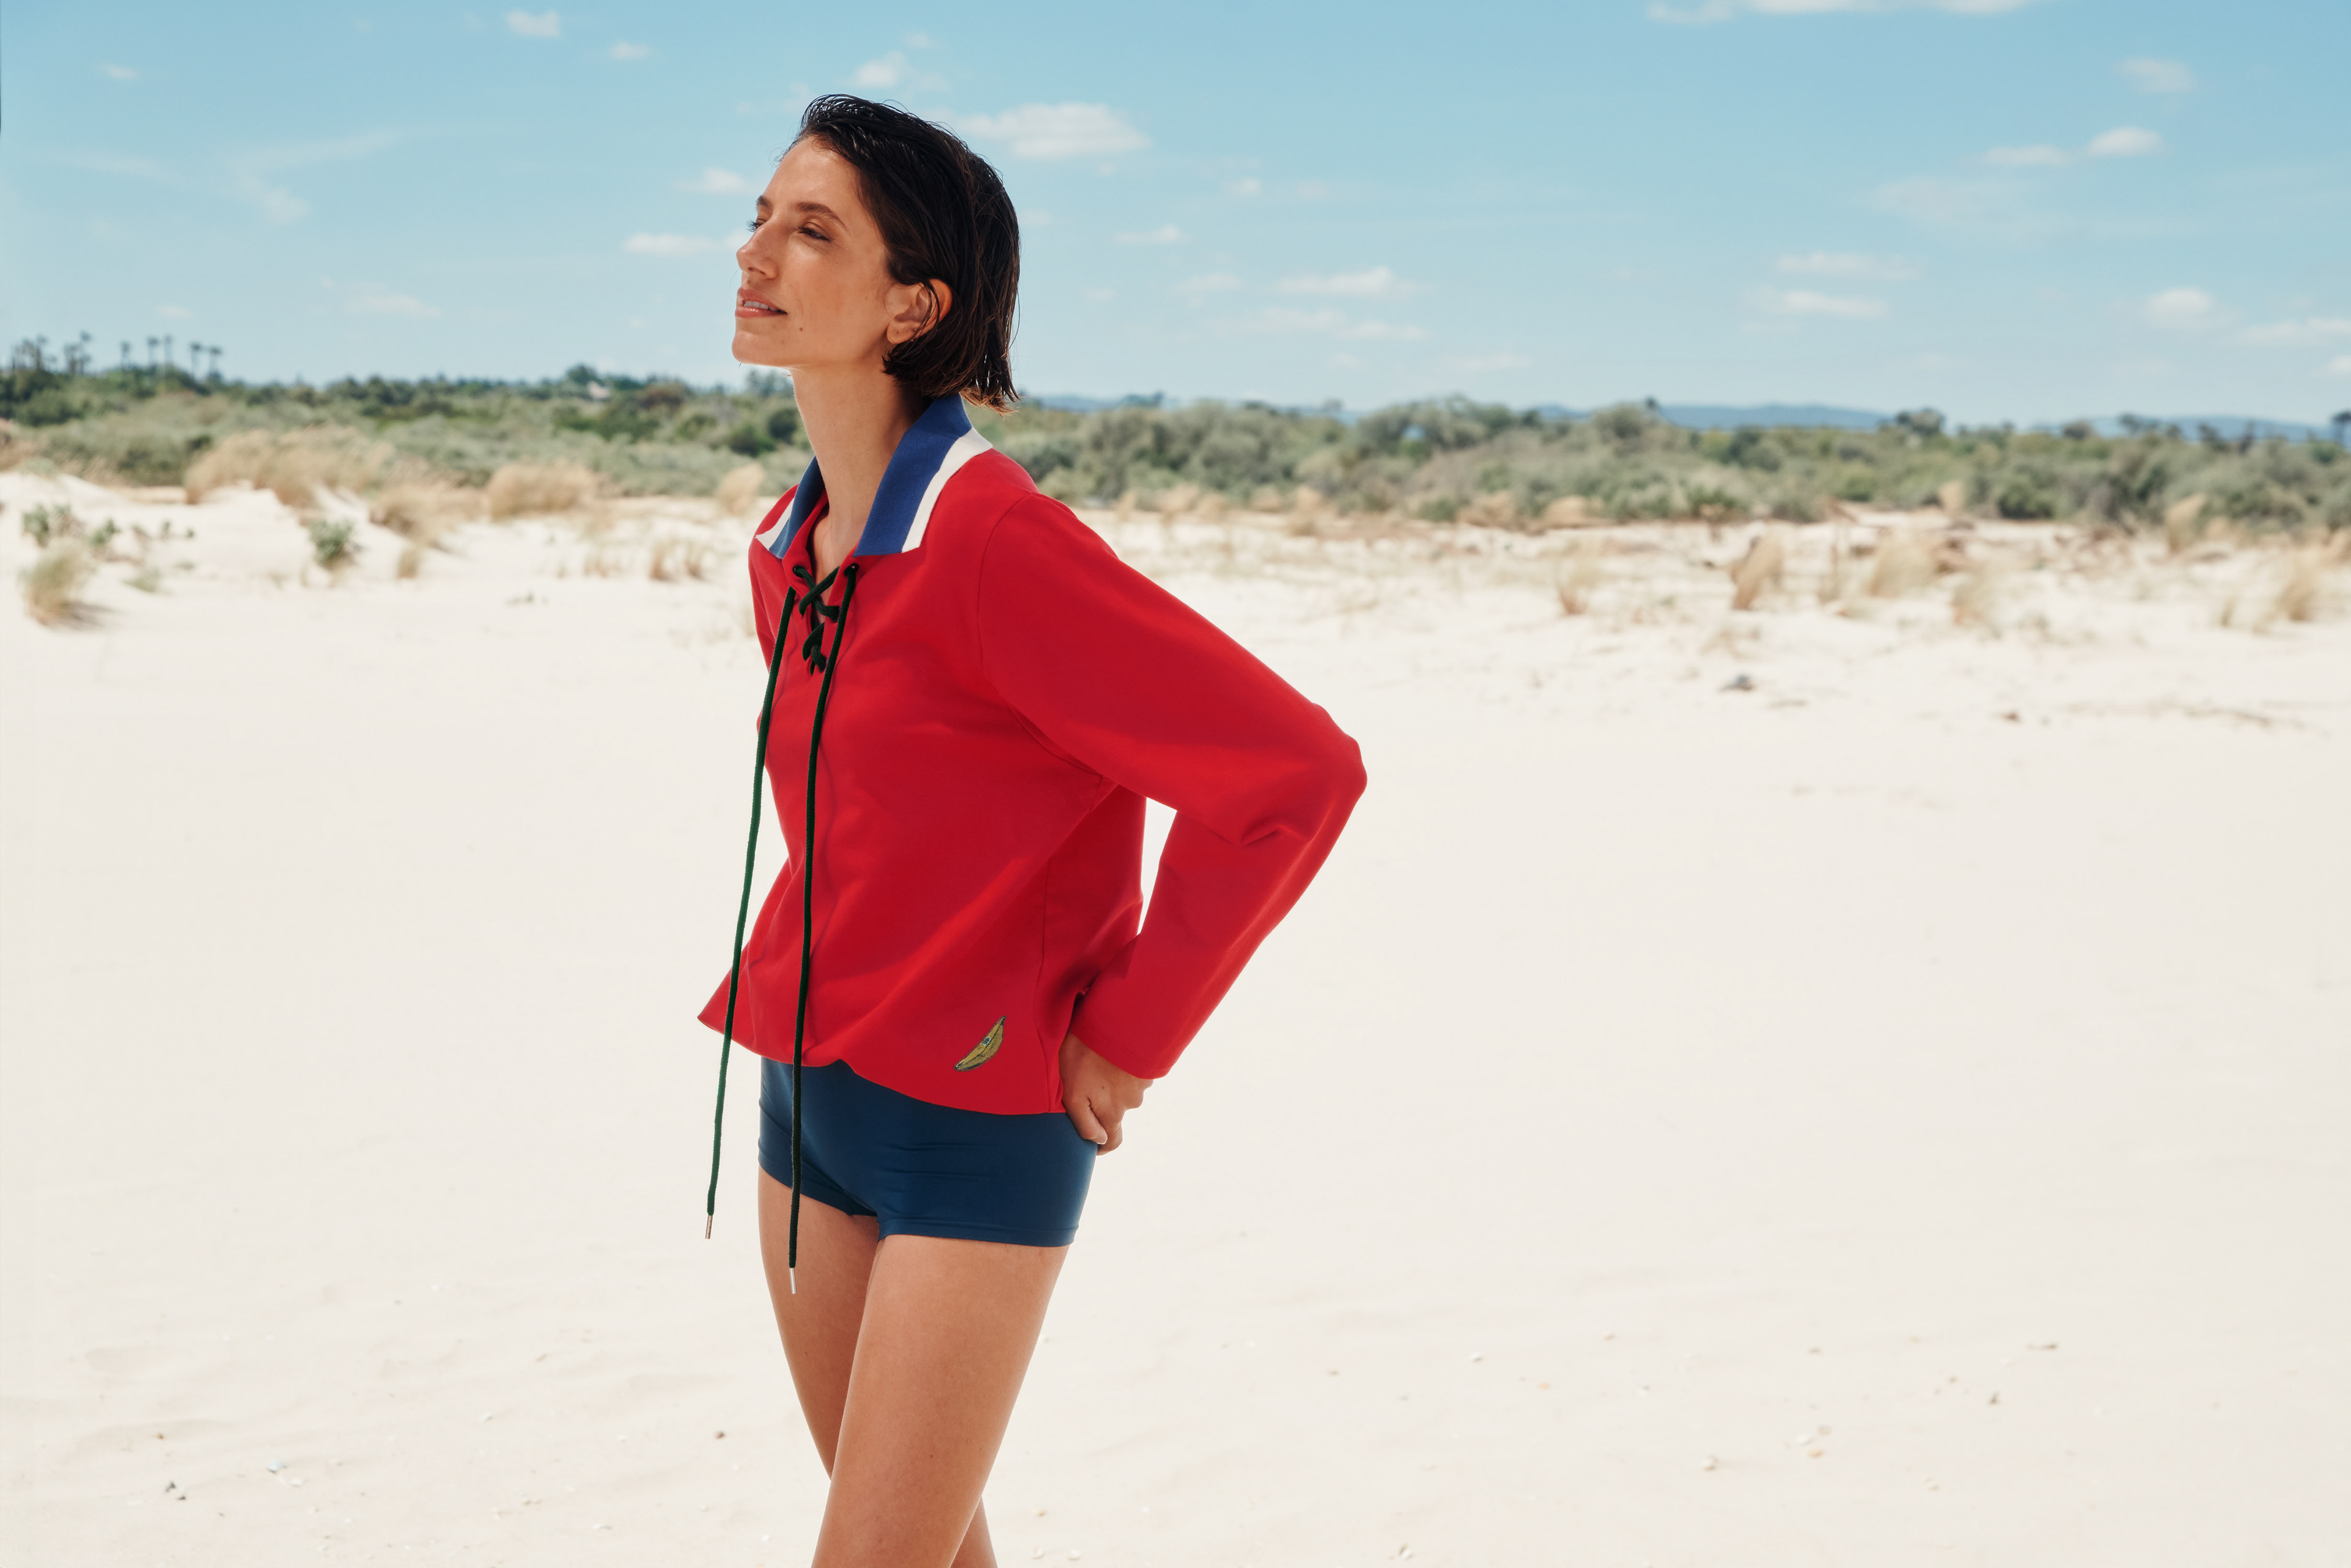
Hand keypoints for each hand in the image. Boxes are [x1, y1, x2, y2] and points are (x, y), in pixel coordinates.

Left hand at [1059, 1031, 1151, 1154]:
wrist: (1118, 1018)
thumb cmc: (1086, 1055)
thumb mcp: (1072, 1092)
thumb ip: (1084, 1122)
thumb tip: (1098, 1141)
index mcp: (1113, 1112)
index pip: (1112, 1141)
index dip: (1102, 1145)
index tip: (1093, 1141)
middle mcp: (1132, 1101)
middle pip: (1117, 1112)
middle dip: (1103, 1102)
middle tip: (1084, 1081)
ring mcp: (1143, 1081)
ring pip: (1126, 1089)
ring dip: (1113, 1079)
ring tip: (1095, 1059)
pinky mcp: (1149, 1062)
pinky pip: (1134, 1069)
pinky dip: (1123, 1064)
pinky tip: (1110, 1049)